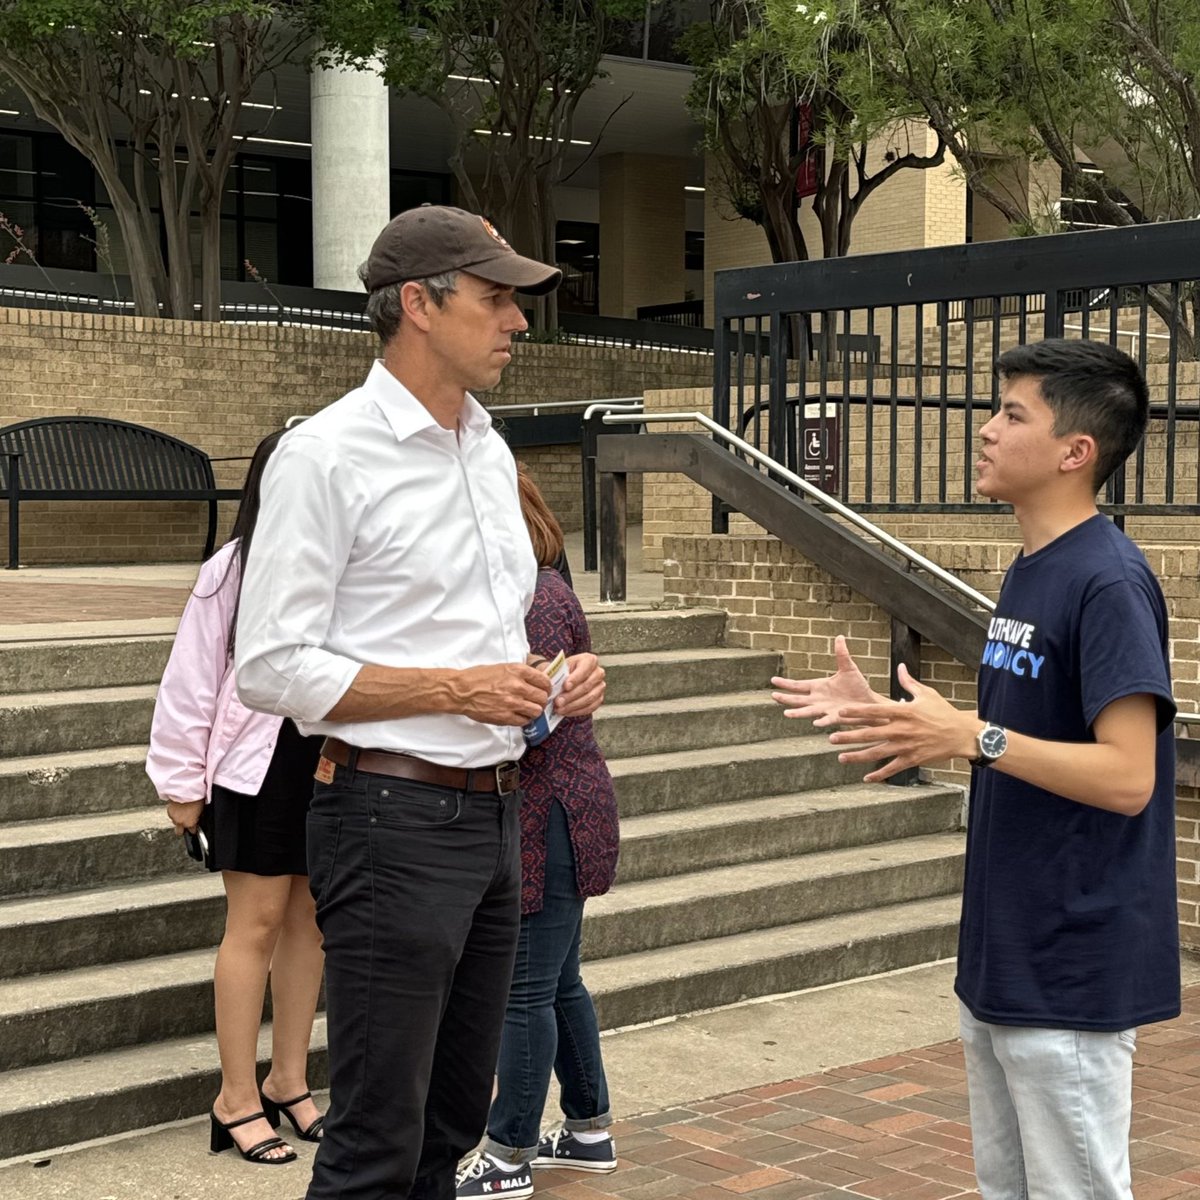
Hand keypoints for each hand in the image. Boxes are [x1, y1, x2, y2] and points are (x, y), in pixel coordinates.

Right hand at [165, 798, 204, 834]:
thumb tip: (198, 818)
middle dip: (183, 829)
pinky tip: (178, 809)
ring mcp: (173, 817)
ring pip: (175, 823)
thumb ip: (198, 816)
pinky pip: (171, 815)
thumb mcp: (202, 809)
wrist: (186, 789)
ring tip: (183, 813)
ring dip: (178, 820)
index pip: (192, 831)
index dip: (194, 829)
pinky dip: (175, 813)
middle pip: (179, 832)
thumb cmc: (196, 797)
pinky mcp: (168, 811)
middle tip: (187, 824)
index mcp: (190, 823)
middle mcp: (180, 822)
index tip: (194, 826)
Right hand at [456, 662, 551, 725]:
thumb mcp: (502, 667)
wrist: (461, 691)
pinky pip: (524, 721)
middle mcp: (517, 686)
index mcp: (517, 671)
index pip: (544, 680)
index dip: (547, 687)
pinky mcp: (505, 716)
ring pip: (536, 710)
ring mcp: (512, 703)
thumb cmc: (478, 677)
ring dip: (534, 710)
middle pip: (543, 697)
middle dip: (542, 699)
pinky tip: (519, 715)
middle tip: (537, 701)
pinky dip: (524, 719)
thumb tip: (535, 681)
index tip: (545, 689)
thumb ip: (520, 674)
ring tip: (529, 709)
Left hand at [554, 653, 605, 717]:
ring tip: (559, 709)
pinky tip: (566, 711)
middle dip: (571, 695)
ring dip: (573, 705)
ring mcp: (600, 686)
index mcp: (589, 660)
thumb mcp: (558, 668)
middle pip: (586, 686)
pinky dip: (577, 711)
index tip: (565, 686)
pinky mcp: (599, 699)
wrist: (565, 679)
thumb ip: (557, 675)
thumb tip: (552, 685)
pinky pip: (590, 707)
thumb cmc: (561, 672)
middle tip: (558, 702)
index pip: (585, 668)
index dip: (575, 678)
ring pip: (589, 698)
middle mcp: (598, 672)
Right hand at [771, 636, 882, 726]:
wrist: (868, 701)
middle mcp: (818, 699)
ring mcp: (825, 709)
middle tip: (773, 696)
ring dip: (798, 713)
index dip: (786, 683)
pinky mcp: (836, 717)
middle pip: (798, 699)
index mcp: (818, 687)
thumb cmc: (857, 686)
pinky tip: (815, 723)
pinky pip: (827, 719)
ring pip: (808, 711)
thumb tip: (840, 636)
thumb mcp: (848, 668)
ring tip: (787, 713)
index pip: (798, 685)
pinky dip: (821, 721)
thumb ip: (841, 654)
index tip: (773, 680)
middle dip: (786, 698)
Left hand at [829, 663, 980, 781]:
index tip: (840, 713)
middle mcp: (902, 729)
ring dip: (858, 756)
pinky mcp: (913, 759)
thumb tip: (900, 667)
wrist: (962, 734)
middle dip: (850, 736)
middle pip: (871, 733)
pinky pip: (893, 768)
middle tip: (831, 738)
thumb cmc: (944, 712)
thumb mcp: (927, 694)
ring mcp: (906, 746)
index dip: (856, 712)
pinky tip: (866, 777)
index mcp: (903, 711)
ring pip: (877, 752)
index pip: (875, 710)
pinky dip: (880, 774)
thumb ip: (909, 683)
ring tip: (840, 757)